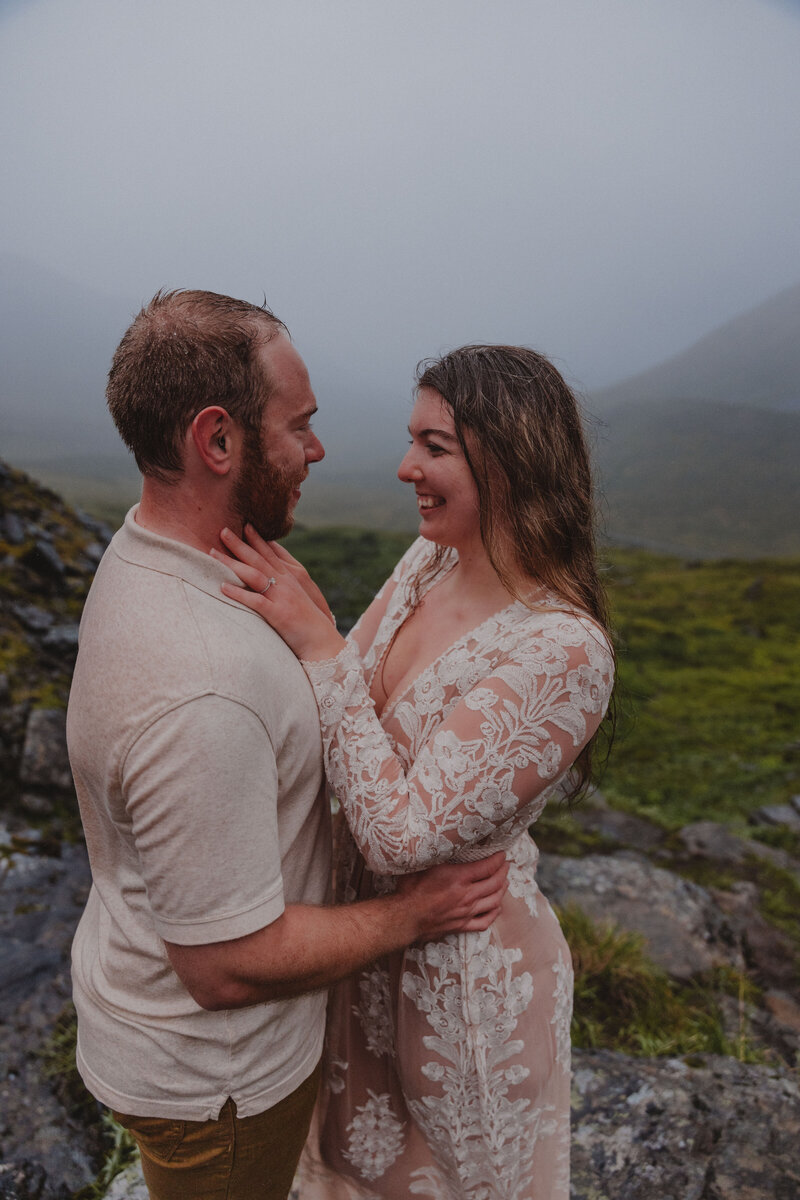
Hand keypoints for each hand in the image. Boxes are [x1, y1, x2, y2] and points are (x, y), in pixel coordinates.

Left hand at [212, 526, 344, 660]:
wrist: (323, 643)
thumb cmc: (310, 623)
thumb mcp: (301, 597)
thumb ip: (287, 583)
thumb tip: (271, 574)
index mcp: (292, 577)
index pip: (272, 553)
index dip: (258, 538)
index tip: (245, 525)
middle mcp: (286, 583)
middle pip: (259, 558)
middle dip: (240, 543)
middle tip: (223, 529)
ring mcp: (282, 597)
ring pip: (254, 574)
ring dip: (232, 563)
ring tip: (213, 553)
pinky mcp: (278, 614)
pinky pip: (255, 601)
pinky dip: (238, 593)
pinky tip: (222, 587)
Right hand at [396, 851, 508, 937]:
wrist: (404, 918)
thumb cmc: (410, 889)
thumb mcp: (424, 864)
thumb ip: (438, 854)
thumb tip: (445, 841)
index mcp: (458, 878)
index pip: (488, 867)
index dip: (498, 859)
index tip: (502, 854)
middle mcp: (466, 895)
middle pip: (495, 883)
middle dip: (503, 872)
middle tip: (505, 865)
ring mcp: (466, 912)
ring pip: (494, 901)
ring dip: (502, 890)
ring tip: (504, 882)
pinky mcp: (462, 925)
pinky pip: (485, 921)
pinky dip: (494, 913)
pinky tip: (496, 907)